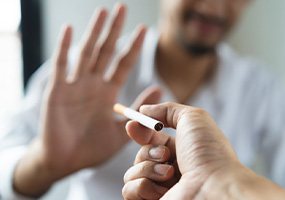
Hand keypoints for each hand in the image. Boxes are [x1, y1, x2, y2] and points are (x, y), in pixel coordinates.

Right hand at [13, 4, 160, 196]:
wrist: (67, 162)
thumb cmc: (93, 148)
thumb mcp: (122, 130)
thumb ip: (138, 108)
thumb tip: (159, 87)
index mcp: (108, 93)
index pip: (123, 64)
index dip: (133, 47)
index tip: (144, 29)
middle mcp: (93, 85)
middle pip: (106, 52)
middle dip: (114, 31)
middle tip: (123, 9)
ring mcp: (75, 86)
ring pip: (86, 53)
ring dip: (94, 32)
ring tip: (103, 12)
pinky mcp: (57, 91)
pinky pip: (61, 66)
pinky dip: (64, 48)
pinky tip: (70, 30)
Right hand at [122, 102, 239, 199]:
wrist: (214, 186)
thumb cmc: (207, 152)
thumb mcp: (191, 118)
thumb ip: (166, 109)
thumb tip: (144, 110)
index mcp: (180, 150)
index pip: (152, 139)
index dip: (140, 131)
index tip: (132, 125)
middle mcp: (170, 169)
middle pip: (140, 154)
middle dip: (149, 151)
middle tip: (165, 154)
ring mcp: (160, 187)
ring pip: (132, 172)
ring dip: (147, 168)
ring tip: (169, 173)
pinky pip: (129, 191)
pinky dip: (142, 187)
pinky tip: (161, 191)